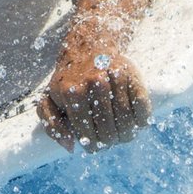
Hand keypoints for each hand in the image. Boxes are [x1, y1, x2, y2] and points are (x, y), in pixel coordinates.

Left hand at [37, 48, 151, 151]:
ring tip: (120, 133)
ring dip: (126, 135)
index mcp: (72, 92)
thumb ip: (52, 125)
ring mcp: (115, 78)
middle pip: (108, 132)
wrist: (88, 47)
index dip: (91, 145)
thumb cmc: (69, 79)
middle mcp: (94, 83)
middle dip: (109, 141)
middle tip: (107, 137)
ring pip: (127, 124)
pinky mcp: (133, 75)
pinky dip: (141, 121)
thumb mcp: (50, 99)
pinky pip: (142, 109)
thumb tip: (70, 146)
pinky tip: (134, 122)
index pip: (87, 135)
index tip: (93, 143)